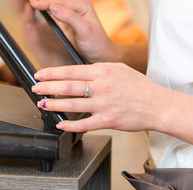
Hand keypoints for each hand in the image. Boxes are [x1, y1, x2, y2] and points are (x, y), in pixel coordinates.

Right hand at [25, 0, 116, 63]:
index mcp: (82, 4)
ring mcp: (73, 6)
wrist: (102, 53)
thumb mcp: (84, 31)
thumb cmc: (96, 43)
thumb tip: (52, 5)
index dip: (44, 2)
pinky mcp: (69, 12)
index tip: (31, 4)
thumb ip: (69, 17)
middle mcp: (78, 2)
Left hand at [31, 62, 169, 132]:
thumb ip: (100, 69)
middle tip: (35, 88)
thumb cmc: (140, 87)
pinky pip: (84, 123)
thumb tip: (81, 71)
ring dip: (54, 104)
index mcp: (103, 71)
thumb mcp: (119, 68)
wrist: (157, 105)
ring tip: (42, 103)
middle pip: (68, 86)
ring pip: (72, 104)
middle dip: (47, 87)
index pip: (71, 70)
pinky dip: (70, 124)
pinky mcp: (108, 120)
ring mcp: (104, 103)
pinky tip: (60, 124)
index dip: (52, 73)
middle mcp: (102, 86)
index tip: (40, 74)